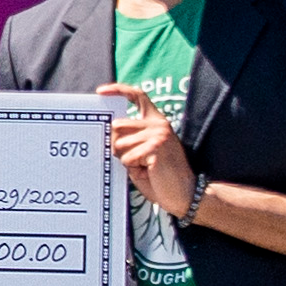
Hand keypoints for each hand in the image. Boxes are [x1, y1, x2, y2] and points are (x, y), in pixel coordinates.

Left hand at [98, 82, 194, 217]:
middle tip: (133, 161)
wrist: (185, 194)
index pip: (137, 96)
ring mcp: (159, 133)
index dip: (118, 90)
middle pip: (117, 126)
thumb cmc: (160, 178)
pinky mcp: (156, 146)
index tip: (101, 92)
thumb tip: (108, 131)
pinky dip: (133, 168)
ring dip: (126, 159)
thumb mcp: (141, 154)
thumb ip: (129, 139)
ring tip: (145, 167)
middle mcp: (159, 123)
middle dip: (116, 146)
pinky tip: (149, 171)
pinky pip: (128, 157)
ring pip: (120, 143)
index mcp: (156, 121)